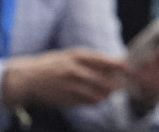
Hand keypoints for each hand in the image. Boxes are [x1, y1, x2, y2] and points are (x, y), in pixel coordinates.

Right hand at [1, 49, 126, 109]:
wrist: (27, 78)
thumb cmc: (53, 63)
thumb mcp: (72, 55)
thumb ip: (92, 60)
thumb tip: (116, 63)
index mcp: (77, 57)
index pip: (106, 61)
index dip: (121, 66)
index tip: (130, 68)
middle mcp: (75, 72)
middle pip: (105, 81)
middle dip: (117, 84)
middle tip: (121, 83)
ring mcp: (70, 87)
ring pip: (98, 95)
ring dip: (107, 94)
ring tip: (108, 90)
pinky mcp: (66, 100)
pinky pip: (88, 102)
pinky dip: (95, 100)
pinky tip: (94, 96)